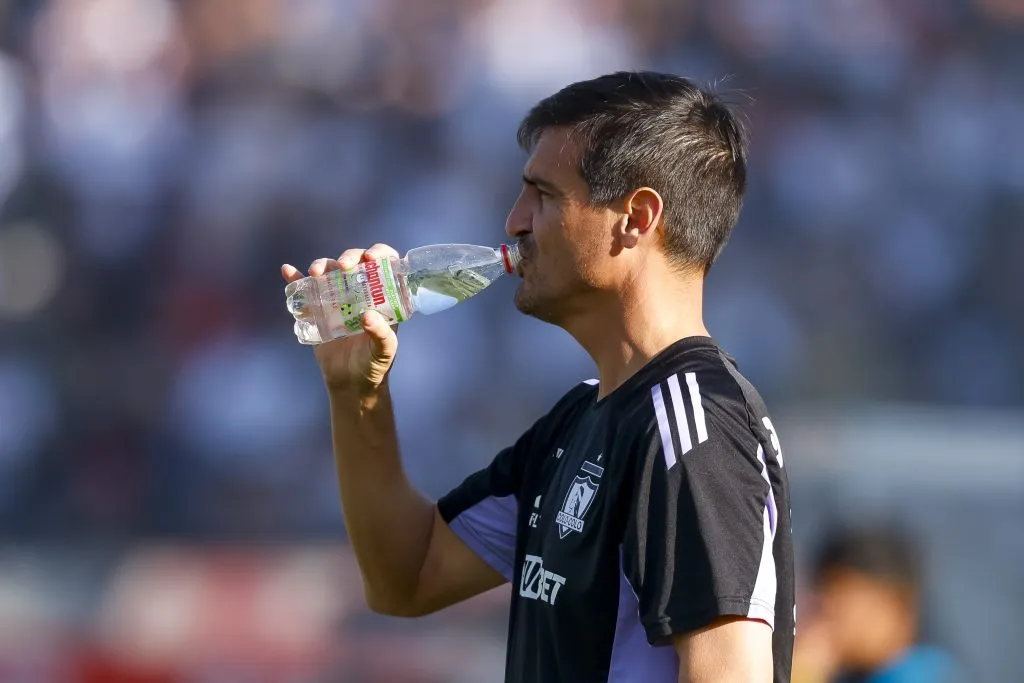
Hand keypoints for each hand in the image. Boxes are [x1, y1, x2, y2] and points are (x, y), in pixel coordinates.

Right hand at [281, 244, 399, 393]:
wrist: (350, 382)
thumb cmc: (374, 364)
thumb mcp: (384, 351)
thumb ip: (381, 335)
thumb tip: (367, 316)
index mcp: (383, 296)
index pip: (384, 265)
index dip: (379, 254)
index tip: (370, 257)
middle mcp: (360, 291)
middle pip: (354, 262)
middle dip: (348, 257)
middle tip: (343, 266)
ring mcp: (338, 298)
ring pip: (329, 271)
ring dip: (322, 265)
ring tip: (315, 273)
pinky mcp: (318, 309)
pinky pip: (304, 289)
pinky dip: (295, 278)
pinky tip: (287, 270)